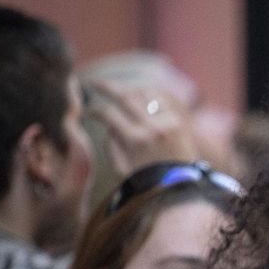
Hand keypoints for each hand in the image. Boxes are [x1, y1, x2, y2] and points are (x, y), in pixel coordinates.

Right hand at [84, 80, 198, 179]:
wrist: (180, 185)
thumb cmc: (147, 179)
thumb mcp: (121, 167)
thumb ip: (112, 143)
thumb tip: (107, 122)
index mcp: (135, 140)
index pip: (108, 114)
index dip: (94, 111)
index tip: (88, 112)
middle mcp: (152, 127)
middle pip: (125, 96)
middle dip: (106, 87)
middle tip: (94, 83)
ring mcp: (167, 122)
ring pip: (144, 93)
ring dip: (129, 89)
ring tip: (118, 90)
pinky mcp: (179, 121)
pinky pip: (161, 100)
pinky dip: (148, 95)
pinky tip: (139, 96)